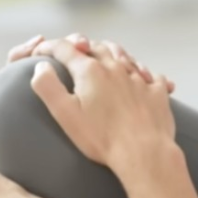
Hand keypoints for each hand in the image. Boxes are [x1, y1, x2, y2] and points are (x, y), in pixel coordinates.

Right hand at [21, 37, 177, 172]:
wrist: (144, 152)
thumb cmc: (102, 138)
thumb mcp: (65, 114)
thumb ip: (48, 87)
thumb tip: (40, 67)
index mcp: (90, 71)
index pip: (64, 49)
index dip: (48, 47)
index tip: (40, 51)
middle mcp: (115, 67)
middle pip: (95, 47)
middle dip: (81, 46)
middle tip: (73, 52)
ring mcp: (139, 78)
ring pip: (122, 55)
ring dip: (110, 53)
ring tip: (105, 58)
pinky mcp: (157, 91)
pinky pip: (150, 74)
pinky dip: (142, 72)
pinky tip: (143, 78)